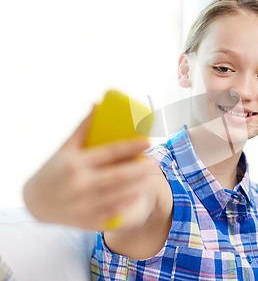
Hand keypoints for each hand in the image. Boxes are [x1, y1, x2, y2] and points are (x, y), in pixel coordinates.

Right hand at [23, 109, 152, 229]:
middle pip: (120, 175)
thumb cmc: (54, 169)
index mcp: (75, 163)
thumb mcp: (66, 148)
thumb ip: (84, 127)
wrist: (34, 202)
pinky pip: (114, 212)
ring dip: (140, 184)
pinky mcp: (87, 220)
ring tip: (152, 175)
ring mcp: (84, 204)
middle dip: (142, 168)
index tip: (148, 141)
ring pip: (121, 195)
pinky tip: (139, 193)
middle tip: (156, 160)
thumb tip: (98, 103)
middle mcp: (80, 184)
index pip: (110, 152)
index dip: (132, 146)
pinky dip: (129, 202)